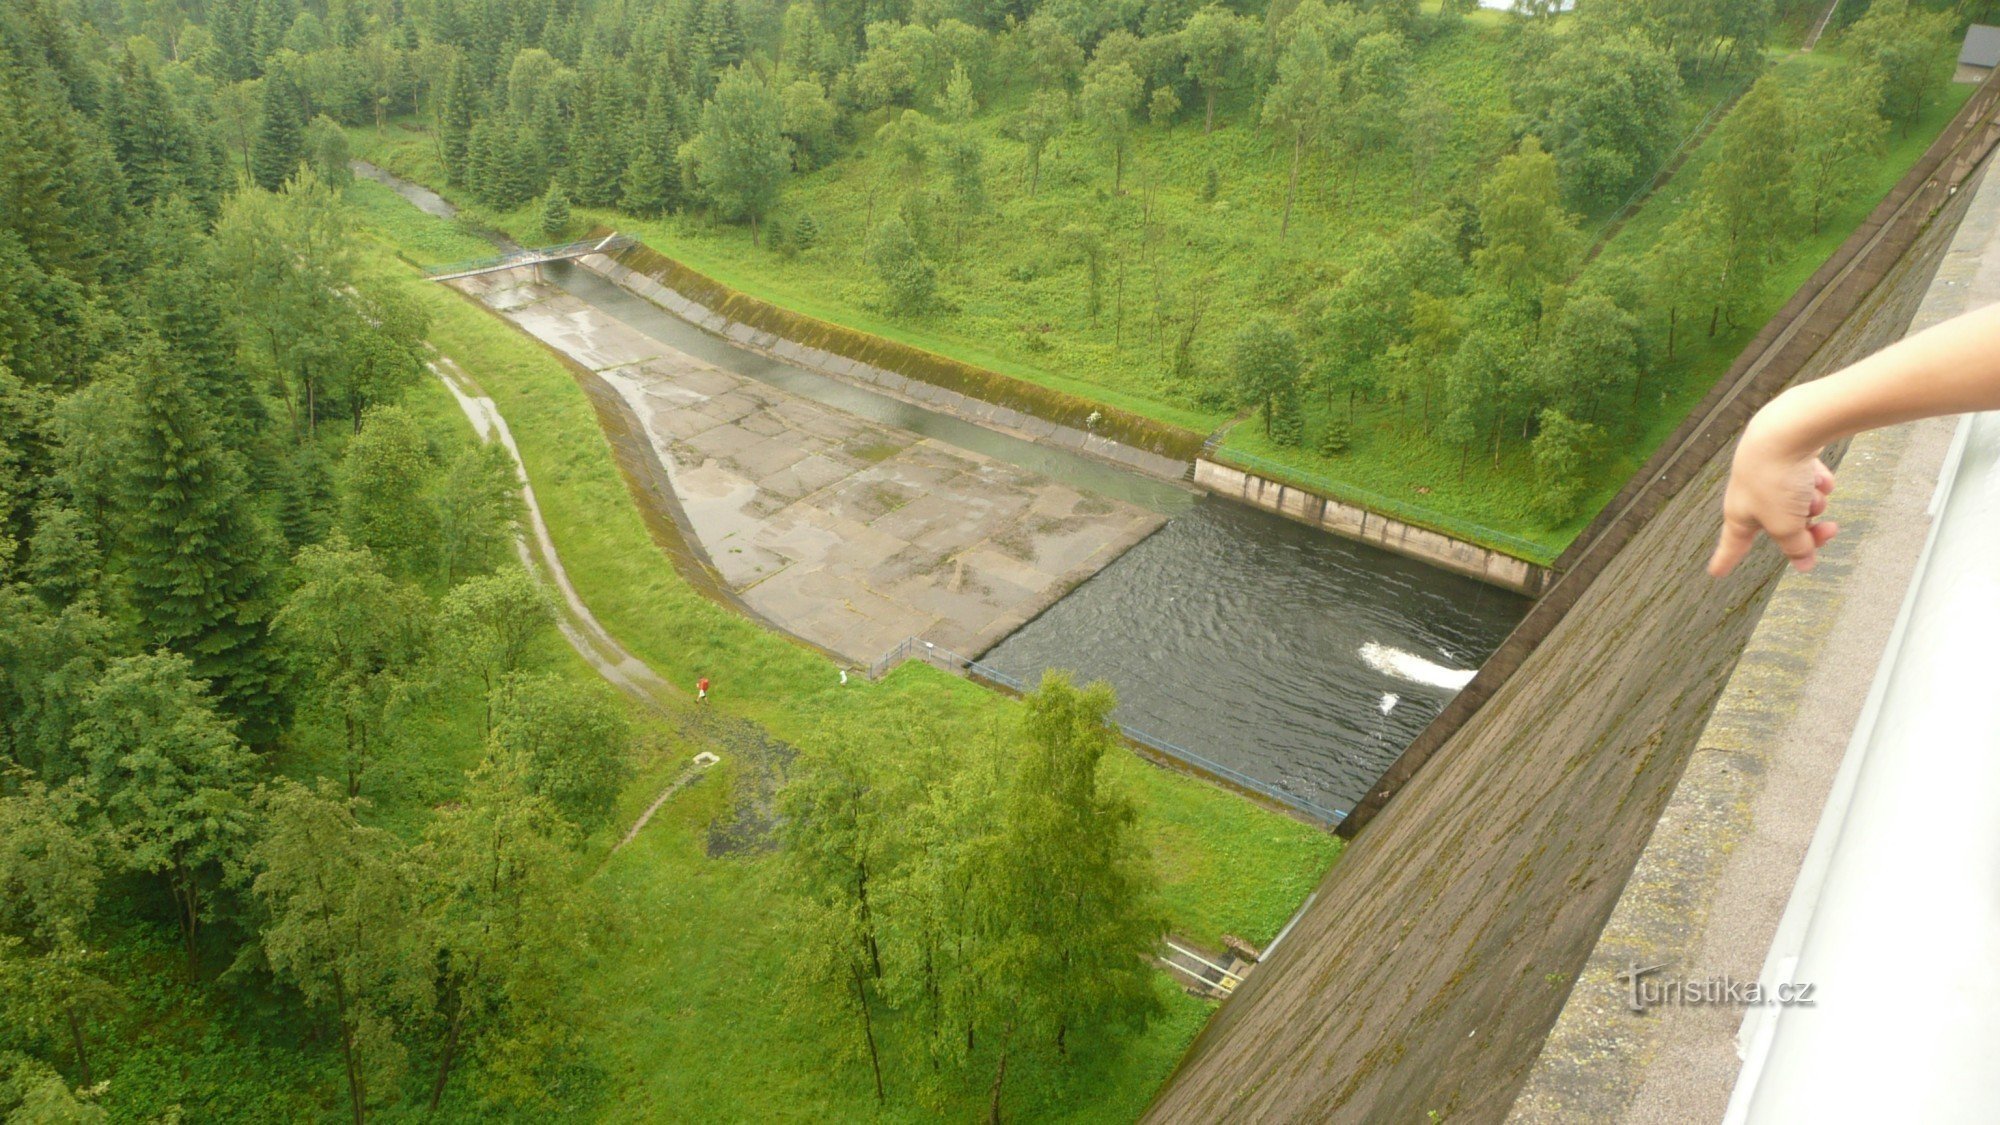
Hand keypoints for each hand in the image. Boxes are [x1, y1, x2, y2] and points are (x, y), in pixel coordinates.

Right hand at [1708, 416, 1838, 576]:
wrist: (1786, 429)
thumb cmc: (1775, 479)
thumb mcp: (1788, 524)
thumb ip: (1797, 547)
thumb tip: (1804, 565)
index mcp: (1740, 515)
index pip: (1732, 545)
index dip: (1725, 560)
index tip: (1716, 572)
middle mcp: (1750, 496)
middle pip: (1781, 526)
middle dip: (1808, 530)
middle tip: (1829, 530)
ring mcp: (1767, 475)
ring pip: (1797, 502)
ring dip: (1812, 501)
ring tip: (1815, 491)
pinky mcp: (1785, 456)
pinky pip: (1805, 478)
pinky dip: (1815, 479)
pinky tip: (1820, 474)